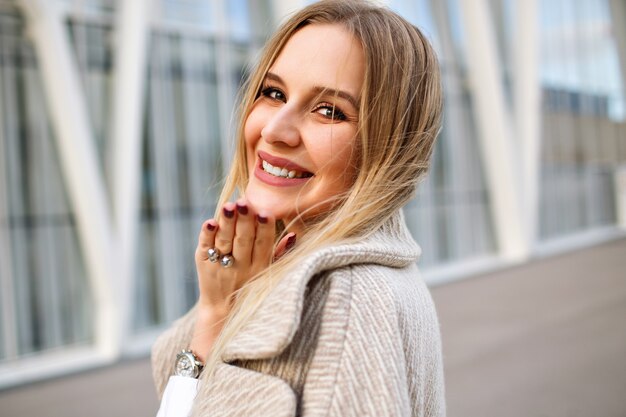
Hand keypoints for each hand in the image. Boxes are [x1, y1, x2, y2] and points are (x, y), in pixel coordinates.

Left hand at [194, 198, 295, 314]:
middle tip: (244, 202)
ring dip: (226, 224)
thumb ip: (280, 253)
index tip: (265, 213)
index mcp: (260, 267)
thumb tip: (292, 234)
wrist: (222, 310)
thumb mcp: (269, 272)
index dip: (264, 229)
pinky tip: (210, 222)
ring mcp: (221, 266)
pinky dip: (207, 235)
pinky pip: (205, 247)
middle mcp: (241, 267)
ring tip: (228, 206)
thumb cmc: (250, 284)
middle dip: (244, 221)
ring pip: (224, 242)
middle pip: (243, 241)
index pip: (263, 244)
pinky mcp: (204, 264)